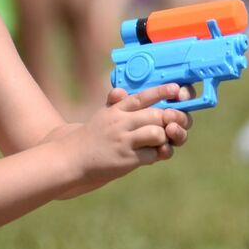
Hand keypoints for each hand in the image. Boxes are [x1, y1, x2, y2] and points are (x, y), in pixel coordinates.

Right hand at [62, 84, 187, 194]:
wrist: (73, 158)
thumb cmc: (94, 135)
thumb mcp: (103, 115)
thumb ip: (117, 103)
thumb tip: (120, 91)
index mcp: (117, 109)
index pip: (142, 97)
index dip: (161, 92)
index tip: (175, 89)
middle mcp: (120, 123)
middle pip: (155, 115)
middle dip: (169, 119)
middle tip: (173, 123)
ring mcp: (123, 141)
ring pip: (156, 133)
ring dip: (163, 138)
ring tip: (159, 141)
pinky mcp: (126, 159)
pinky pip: (152, 154)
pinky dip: (156, 154)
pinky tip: (151, 154)